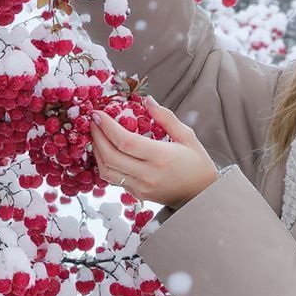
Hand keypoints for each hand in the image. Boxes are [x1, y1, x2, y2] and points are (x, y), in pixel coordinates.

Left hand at [89, 96, 220, 210]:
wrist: (202, 195)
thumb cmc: (197, 164)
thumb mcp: (187, 137)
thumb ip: (166, 118)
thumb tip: (147, 100)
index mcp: (161, 157)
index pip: (125, 141)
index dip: (107, 127)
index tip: (98, 113)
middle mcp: (147, 175)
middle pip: (110, 156)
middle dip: (96, 136)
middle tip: (92, 120)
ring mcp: (140, 187)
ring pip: (106, 170)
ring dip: (97, 151)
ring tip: (96, 134)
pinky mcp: (137, 194)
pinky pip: (113, 178)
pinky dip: (104, 163)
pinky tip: (105, 150)